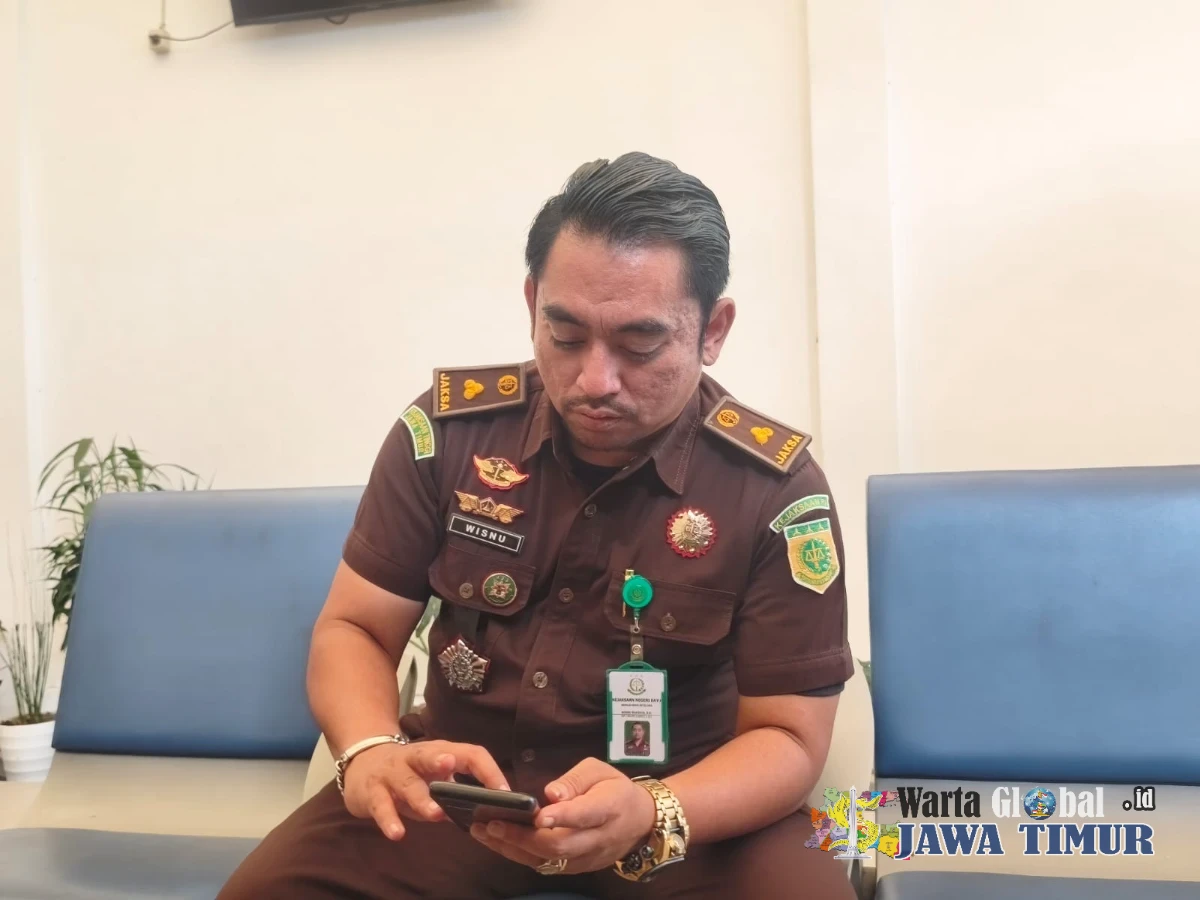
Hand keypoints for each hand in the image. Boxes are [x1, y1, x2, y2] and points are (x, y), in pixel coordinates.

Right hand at [341, 740, 507, 840]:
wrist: (362, 766)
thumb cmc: (409, 776)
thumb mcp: (433, 780)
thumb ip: (455, 795)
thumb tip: (485, 815)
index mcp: (440, 753)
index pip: (468, 754)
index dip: (487, 770)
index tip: (504, 792)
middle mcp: (415, 757)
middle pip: (429, 755)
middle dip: (440, 761)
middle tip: (451, 766)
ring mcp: (392, 772)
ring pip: (407, 782)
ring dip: (421, 798)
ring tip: (435, 813)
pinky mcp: (372, 791)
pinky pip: (381, 805)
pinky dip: (389, 819)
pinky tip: (397, 833)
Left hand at [470, 758, 655, 873]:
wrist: (640, 822)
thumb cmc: (615, 789)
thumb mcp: (600, 771)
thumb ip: (576, 779)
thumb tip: (551, 793)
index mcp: (608, 808)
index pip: (584, 815)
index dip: (561, 817)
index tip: (537, 815)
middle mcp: (597, 839)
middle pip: (560, 846)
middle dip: (522, 837)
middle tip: (491, 823)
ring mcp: (586, 859)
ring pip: (548, 861)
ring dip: (513, 849)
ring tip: (483, 832)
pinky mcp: (576, 868)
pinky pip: (545, 865)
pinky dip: (519, 854)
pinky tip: (497, 841)